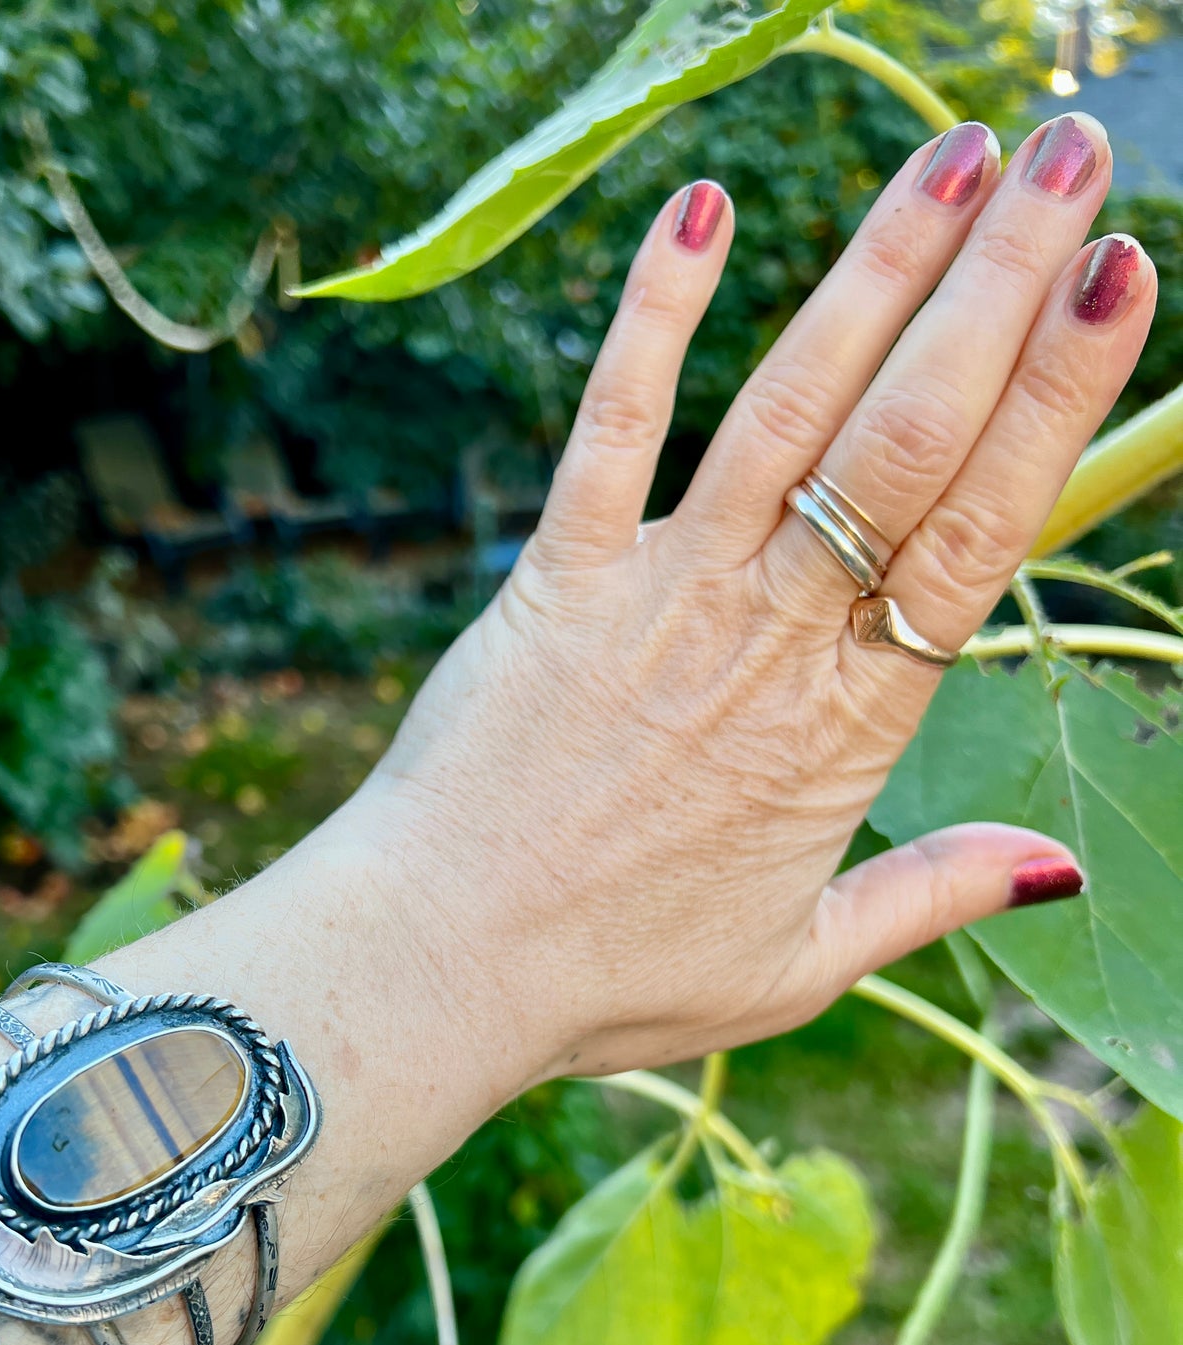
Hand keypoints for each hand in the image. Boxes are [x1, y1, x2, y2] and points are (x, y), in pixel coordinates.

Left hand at [358, 113, 1154, 1085]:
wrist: (441, 963)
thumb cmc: (613, 972)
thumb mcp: (800, 964)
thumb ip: (932, 895)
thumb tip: (1061, 863)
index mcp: (849, 725)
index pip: (982, 530)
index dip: (1057, 397)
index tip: (1119, 279)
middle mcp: (768, 636)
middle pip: (906, 438)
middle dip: (998, 287)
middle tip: (1066, 159)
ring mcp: (658, 594)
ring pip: (785, 410)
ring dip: (872, 273)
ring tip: (952, 159)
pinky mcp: (554, 577)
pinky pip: (610, 428)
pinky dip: (652, 318)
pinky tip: (701, 212)